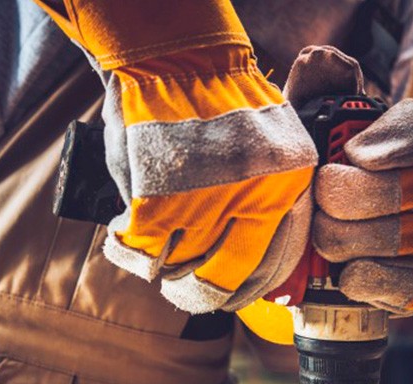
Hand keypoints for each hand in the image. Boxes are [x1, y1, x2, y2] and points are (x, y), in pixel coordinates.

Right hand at [38, 0, 318, 312]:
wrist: (178, 58)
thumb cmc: (222, 103)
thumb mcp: (270, 150)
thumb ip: (268, 203)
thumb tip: (247, 255)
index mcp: (286, 189)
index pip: (275, 266)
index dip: (250, 291)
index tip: (232, 295)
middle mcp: (251, 201)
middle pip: (226, 280)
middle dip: (203, 296)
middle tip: (188, 291)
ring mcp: (203, 204)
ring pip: (182, 272)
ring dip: (166, 276)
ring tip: (158, 265)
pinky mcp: (157, 201)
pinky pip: (142, 252)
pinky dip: (130, 254)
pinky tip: (126, 239)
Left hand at [305, 47, 412, 314]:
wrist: (310, 244)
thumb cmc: (312, 178)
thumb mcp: (305, 134)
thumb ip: (312, 93)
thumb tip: (320, 62)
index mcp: (412, 144)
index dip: (389, 143)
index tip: (352, 153)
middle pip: (396, 191)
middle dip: (339, 200)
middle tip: (316, 202)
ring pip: (392, 237)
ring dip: (341, 239)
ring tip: (320, 235)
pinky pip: (398, 281)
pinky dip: (360, 276)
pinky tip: (342, 269)